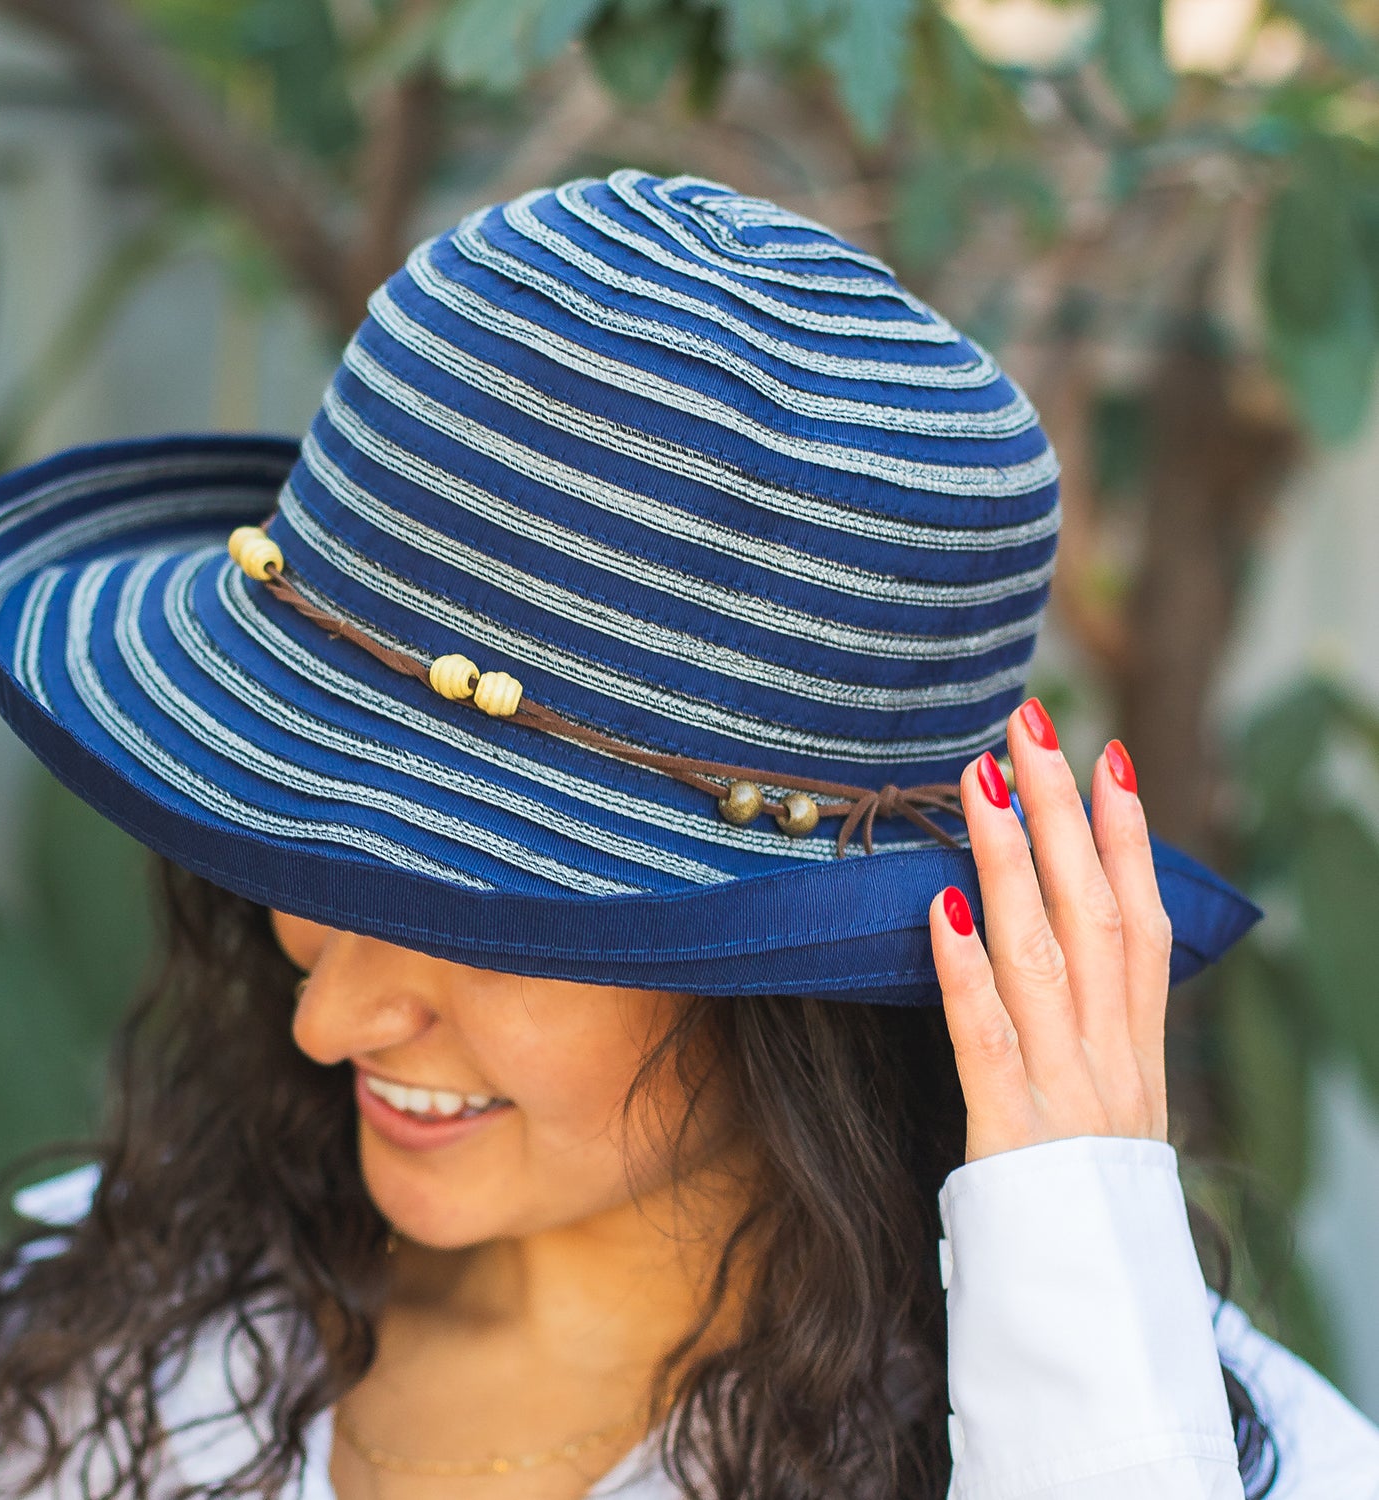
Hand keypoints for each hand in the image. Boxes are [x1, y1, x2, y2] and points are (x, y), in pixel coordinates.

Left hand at [929, 699, 1171, 1163]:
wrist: (1097, 1310)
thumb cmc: (1087, 1193)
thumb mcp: (1113, 1098)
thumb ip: (1092, 1019)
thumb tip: (1050, 931)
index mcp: (1138, 1043)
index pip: (1142, 917)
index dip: (1129, 835)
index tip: (1108, 757)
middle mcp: (1113, 1054)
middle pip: (1094, 911)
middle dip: (1064, 812)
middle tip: (1032, 725)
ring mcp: (1067, 1089)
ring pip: (1045, 954)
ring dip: (1014, 861)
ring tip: (982, 780)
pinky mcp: (1012, 1131)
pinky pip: (987, 1039)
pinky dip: (965, 972)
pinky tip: (939, 907)